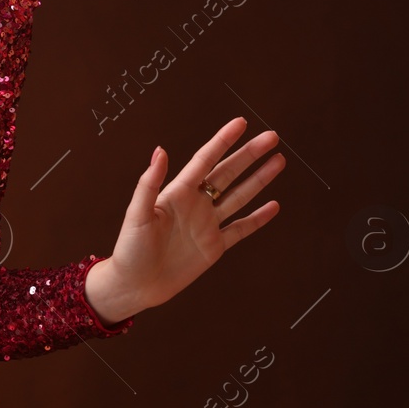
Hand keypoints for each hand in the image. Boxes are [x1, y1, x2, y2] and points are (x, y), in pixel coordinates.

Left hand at [84, 117, 285, 324]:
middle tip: (272, 137)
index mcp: (177, 192)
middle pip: (228, 173)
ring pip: (239, 196)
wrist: (136, 284)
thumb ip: (149, 183)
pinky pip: (240, 229)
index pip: (205, 160)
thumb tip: (160, 150)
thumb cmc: (130, 248)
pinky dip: (257, 218)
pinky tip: (273, 205)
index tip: (240, 123)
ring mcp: (207, 224)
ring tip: (279, 161)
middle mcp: (195, 204)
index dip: (222, 141)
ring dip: (259, 179)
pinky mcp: (214, 247)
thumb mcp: (138, 213)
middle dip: (249, 155)